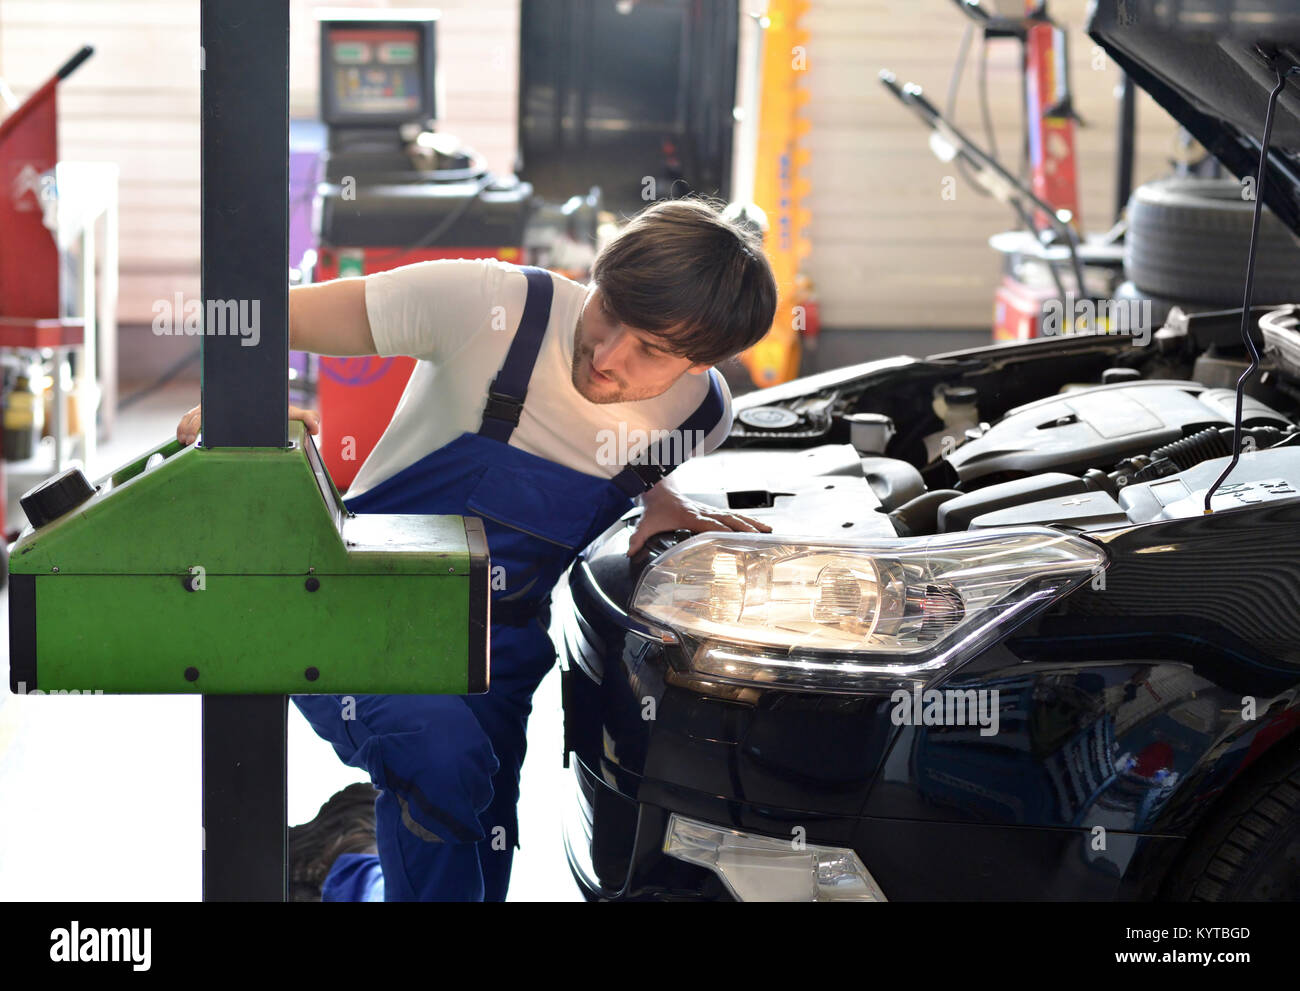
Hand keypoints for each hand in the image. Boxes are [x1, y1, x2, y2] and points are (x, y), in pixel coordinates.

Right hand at [175, 403, 320, 444]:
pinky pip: (192, 414)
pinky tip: (183, 438)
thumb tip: (315, 428)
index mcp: (234, 405)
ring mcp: (214, 405)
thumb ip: (307, 418)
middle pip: (199, 414)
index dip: (200, 425)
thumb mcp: (291, 412)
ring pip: (193, 414)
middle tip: (188, 443)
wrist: (268, 383)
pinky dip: (185, 424)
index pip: (213, 414)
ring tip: (183, 442)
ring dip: (185, 427)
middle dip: (191, 428)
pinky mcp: (209, 408)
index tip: (195, 439)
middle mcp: (222, 403)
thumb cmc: (277, 404)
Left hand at [627, 485, 770, 556]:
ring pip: (735, 516)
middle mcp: (703, 512)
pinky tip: (761, 527)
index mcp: (689, 516)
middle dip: (745, 528)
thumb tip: (629, 552)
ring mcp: (710, 511)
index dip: (721, 531)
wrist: (659, 490)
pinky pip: (734, 516)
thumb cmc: (656, 508)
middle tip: (761, 537)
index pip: (708, 525)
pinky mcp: (713, 511)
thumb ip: (637, 538)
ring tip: (769, 531)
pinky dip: (749, 520)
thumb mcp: (645, 523)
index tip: (734, 538)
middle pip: (728, 519)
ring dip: (752, 523)